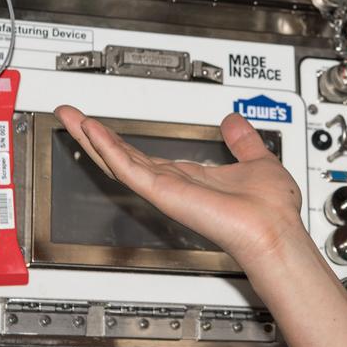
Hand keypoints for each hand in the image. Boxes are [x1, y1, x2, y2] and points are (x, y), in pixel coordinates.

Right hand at [53, 105, 303, 261]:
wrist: (273, 229)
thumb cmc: (270, 209)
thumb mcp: (256, 161)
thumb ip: (243, 141)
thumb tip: (234, 122)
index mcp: (191, 178)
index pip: (145, 157)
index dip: (122, 141)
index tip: (103, 125)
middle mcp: (174, 184)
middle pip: (123, 157)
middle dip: (95, 136)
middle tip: (72, 116)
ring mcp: (166, 189)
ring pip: (119, 161)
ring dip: (93, 138)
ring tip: (72, 118)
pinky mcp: (164, 192)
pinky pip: (130, 168)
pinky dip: (109, 150)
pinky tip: (93, 133)